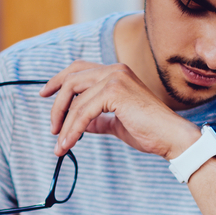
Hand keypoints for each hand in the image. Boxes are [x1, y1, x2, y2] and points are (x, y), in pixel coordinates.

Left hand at [40, 61, 200, 159]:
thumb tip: (80, 124)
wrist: (171, 138)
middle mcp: (115, 70)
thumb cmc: (149, 131)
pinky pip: (83, 111)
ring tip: (60, 145)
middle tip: (51, 128)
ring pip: (75, 99)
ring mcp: (115, 78)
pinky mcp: (115, 92)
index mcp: (116, 73)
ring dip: (63, 124)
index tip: (44, 94)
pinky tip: (68, 144)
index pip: (79, 69)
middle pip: (71, 78)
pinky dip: (72, 129)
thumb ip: (98, 119)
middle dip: (56, 103)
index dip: (58, 80)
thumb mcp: (116, 124)